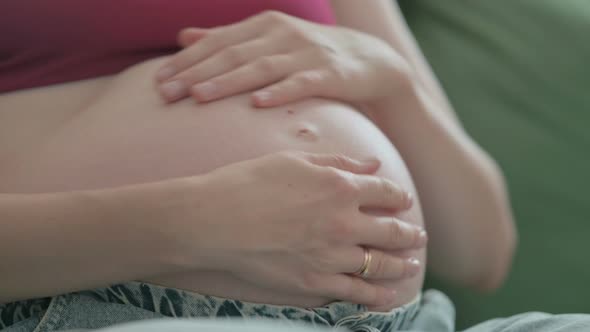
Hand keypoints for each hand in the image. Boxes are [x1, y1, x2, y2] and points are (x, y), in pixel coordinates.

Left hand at [155, 11, 412, 107]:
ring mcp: (305, 53)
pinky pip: (300, 83)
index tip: (158, 81)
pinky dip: (279, 92)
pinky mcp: (329, 74)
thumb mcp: (268, 40)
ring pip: (260, 67)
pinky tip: (258, 103)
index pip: (217, 43)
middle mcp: (280, 34)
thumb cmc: (310, 53)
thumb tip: (184, 37)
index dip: (187, 61)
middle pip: (232, 54)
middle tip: (165, 94)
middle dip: (196, 74)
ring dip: (228, 82)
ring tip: (199, 97)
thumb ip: (228, 40)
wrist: (369, 59)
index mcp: (263, 26)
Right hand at [167, 151, 425, 307]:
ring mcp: (331, 258)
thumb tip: (372, 164)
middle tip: (418, 236)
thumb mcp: (292, 161)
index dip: (398, 197)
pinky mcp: (315, 286)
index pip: (385, 192)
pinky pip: (356, 294)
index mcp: (340, 187)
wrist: (211, 223)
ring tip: (410, 266)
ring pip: (380, 265)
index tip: (402, 200)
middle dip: (410, 234)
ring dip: (401, 266)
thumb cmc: (246, 184)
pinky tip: (387, 297)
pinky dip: (376, 297)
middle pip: (392, 231)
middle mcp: (344, 223)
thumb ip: (338, 163)